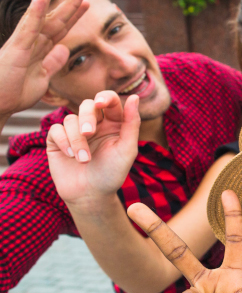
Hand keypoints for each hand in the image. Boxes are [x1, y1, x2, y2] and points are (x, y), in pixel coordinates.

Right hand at [0, 0, 87, 123]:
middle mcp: (31, 43)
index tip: (86, 4)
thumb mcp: (43, 78)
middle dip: (69, 4)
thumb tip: (65, 50)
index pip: (61, 29)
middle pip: (54, 19)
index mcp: (40, 50)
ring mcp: (23, 44)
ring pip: (39, 16)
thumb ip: (53, 63)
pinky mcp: (16, 49)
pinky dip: (35, 12)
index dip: (73, 16)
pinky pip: (27, 27)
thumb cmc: (14, 93)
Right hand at [46, 92, 139, 208]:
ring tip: (84, 159)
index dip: (104, 97)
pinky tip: (71, 156)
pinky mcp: (57, 141)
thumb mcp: (127, 149)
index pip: (109, 100)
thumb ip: (132, 123)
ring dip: (77, 139)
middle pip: (86, 105)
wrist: (91, 195)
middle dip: (87, 117)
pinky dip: (63, 141)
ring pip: (71, 119)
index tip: (100, 103)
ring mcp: (75, 132)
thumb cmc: (112, 173)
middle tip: (89, 133)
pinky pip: (56, 129)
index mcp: (114, 123)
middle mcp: (94, 124)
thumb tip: (134, 96)